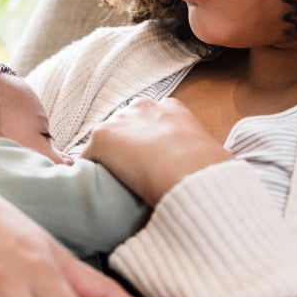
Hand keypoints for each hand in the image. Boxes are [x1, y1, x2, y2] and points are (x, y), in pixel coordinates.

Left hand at [81, 98, 231, 205]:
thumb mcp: (208, 155)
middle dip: (124, 148)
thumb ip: (195, 155)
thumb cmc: (209, 172)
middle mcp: (144, 107)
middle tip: (131, 175)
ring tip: (114, 185)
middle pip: (123, 127)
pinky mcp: (102, 136)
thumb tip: (201, 175)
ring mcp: (121, 120)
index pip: (149, 122)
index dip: (147, 144)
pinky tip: (97, 190)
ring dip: (108, 160)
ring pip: (105, 143)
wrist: (192, 173)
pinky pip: (87, 158)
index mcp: (173, 108)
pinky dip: (90, 173)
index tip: (149, 163)